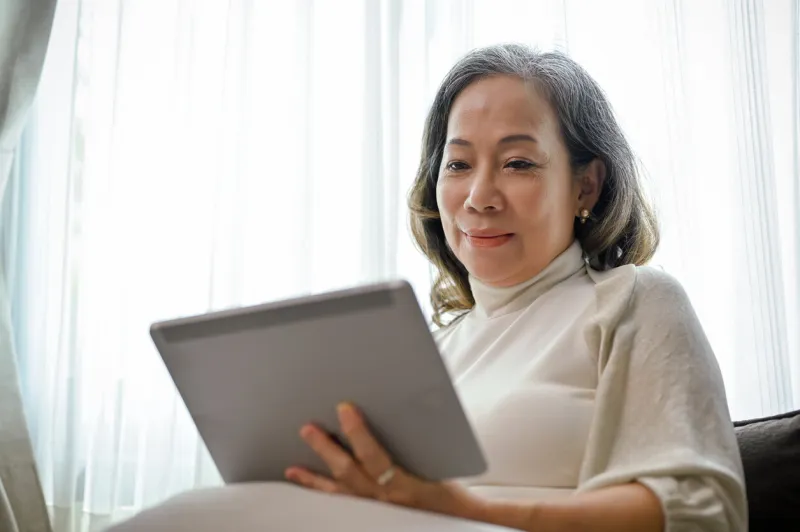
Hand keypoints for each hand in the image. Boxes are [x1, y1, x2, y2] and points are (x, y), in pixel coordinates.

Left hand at [285, 402, 484, 520]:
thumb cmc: (452, 495)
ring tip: (293, 467)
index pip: (376, 456)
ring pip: (338, 492)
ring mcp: (375, 510)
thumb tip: (406, 409)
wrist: (459, 523)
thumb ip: (420, 443)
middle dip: (326, 449)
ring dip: (314, 478)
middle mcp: (386, 500)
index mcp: (405, 485)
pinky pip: (340, 505)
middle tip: (307, 428)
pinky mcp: (370, 515)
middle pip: (348, 472)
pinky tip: (305, 483)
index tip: (345, 408)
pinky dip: (321, 492)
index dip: (358, 433)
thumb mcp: (441, 466)